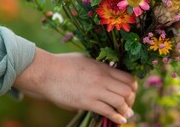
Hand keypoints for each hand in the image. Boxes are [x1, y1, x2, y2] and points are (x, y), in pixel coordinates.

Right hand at [13, 48, 137, 123]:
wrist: (46, 71)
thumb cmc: (63, 64)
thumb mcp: (86, 60)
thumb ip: (98, 67)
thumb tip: (104, 72)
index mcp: (103, 67)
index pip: (128, 78)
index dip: (133, 87)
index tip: (131, 92)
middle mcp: (103, 78)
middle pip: (128, 90)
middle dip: (131, 99)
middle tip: (129, 105)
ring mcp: (95, 90)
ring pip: (121, 101)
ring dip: (126, 110)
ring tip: (127, 114)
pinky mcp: (86, 101)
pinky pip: (107, 111)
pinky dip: (117, 117)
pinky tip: (120, 120)